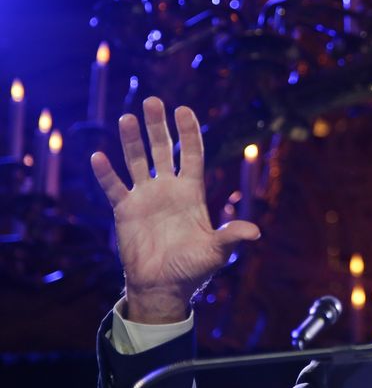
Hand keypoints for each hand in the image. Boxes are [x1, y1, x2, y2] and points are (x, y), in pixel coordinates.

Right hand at [91, 97, 260, 323]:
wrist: (164, 287)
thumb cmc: (194, 269)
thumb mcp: (217, 252)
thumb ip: (231, 237)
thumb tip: (256, 233)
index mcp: (192, 193)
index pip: (190, 155)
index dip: (188, 133)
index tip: (183, 110)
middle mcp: (168, 189)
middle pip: (162, 150)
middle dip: (158, 127)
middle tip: (153, 101)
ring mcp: (146, 198)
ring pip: (136, 161)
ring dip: (131, 141)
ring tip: (127, 118)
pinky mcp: (126, 211)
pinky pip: (114, 188)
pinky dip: (106, 174)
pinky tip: (99, 156)